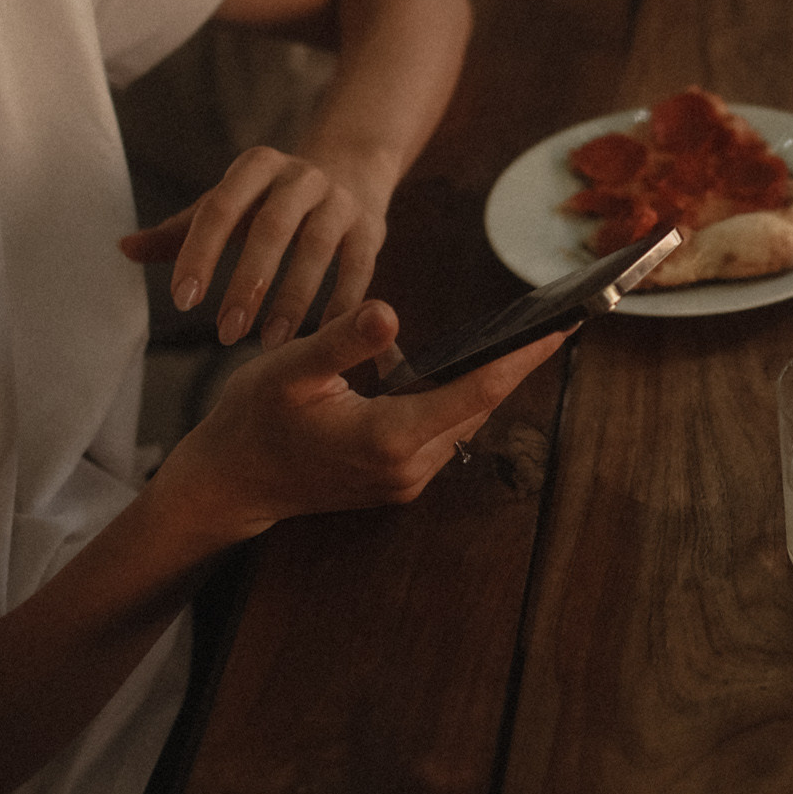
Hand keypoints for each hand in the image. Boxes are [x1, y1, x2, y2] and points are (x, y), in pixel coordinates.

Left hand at [119, 146, 388, 348]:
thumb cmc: (271, 201)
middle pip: (273, 227)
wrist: (351, 170)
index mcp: (256, 166)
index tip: (182, 302)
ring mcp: (340, 199)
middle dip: (249, 282)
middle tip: (226, 333)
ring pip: (317, 248)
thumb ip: (180, 231)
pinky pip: (357, 267)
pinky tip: (323, 335)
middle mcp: (301, 176)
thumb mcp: (229, 204)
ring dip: (294, 297)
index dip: (200, 254)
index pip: (220, 208)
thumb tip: (123, 249)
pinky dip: (341, 302)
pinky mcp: (372, 227)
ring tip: (272, 343)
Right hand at [160, 301, 568, 536]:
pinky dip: (452, 397)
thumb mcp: (290, 368)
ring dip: (483, 380)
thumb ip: (343, 340)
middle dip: (516, 363)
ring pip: (465, 419)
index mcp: (388, 438)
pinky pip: (443, 430)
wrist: (232, 482)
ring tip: (517, 334)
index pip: (475, 391)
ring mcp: (407, 480)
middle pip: (481, 405)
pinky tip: (449, 364)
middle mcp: (409, 466)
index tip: (561, 330)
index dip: (522, 358)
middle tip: (555, 318)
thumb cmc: (253, 418)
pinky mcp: (401, 480)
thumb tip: (390, 311)